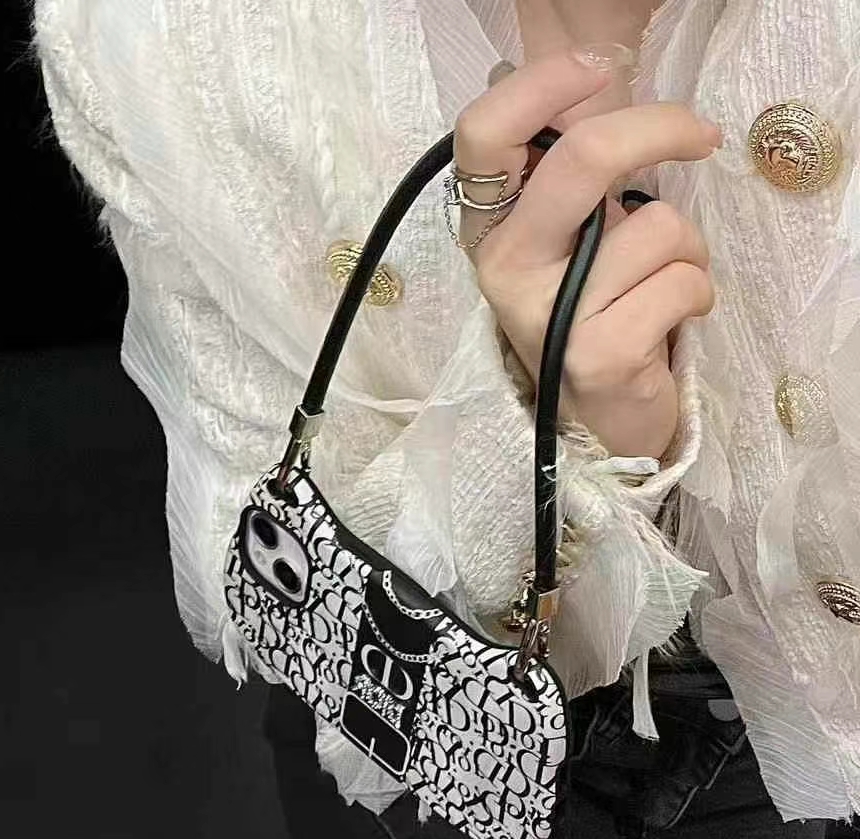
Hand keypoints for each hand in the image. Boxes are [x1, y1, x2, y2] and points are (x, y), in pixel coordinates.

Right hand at [454, 50, 720, 457]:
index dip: (543, 84)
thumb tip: (590, 85)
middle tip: (698, 136)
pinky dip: (697, 293)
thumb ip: (565, 173)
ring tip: (664, 282)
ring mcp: (545, 315)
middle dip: (658, 129)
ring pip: (657, 226)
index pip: (483, 135)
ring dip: (688, 249)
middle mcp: (503, 269)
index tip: (598, 75)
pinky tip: (672, 320)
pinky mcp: (595, 355)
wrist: (598, 420)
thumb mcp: (565, 240)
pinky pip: (681, 282)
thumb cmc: (590, 315)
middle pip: (582, 157)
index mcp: (489, 232)